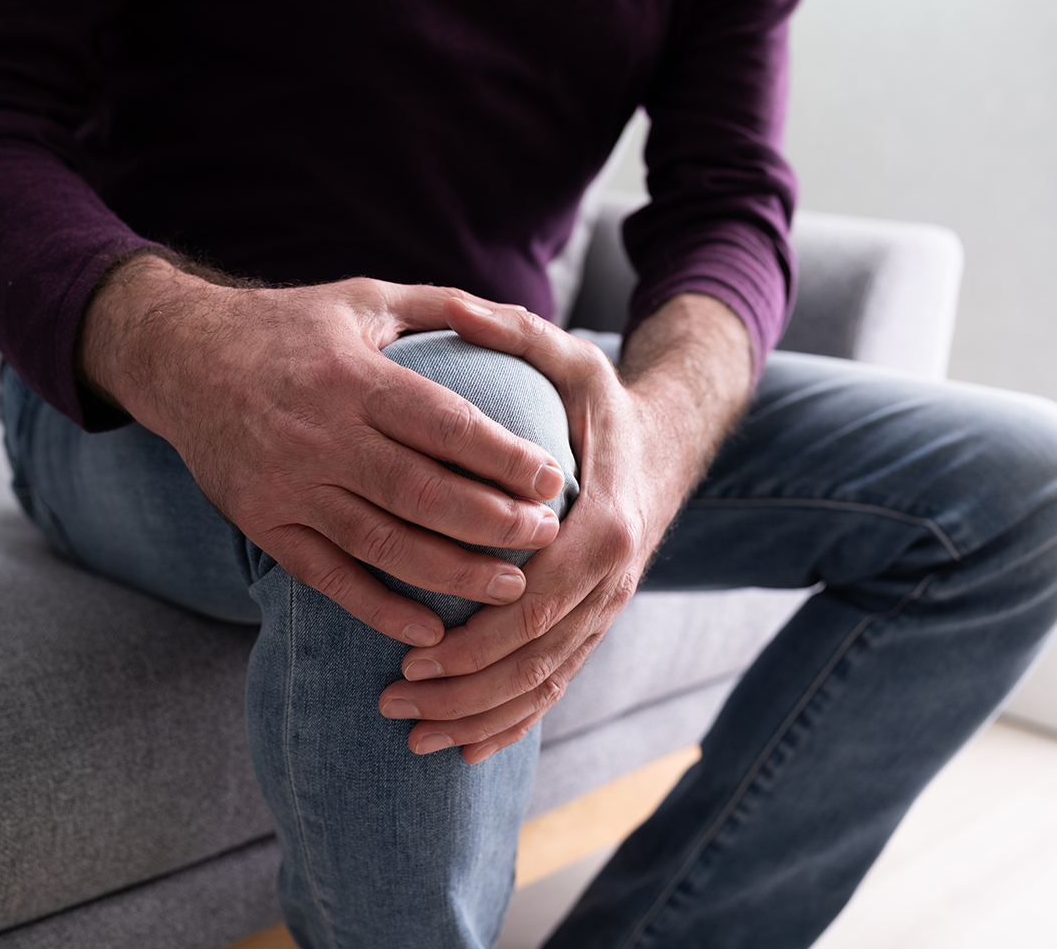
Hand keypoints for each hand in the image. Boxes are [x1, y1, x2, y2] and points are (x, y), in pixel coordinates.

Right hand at [79, 254, 567, 646]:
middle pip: (421, 492)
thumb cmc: (289, 326)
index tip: (551, 478)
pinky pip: (328, 578)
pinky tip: (429, 630)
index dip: (503, 457)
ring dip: (451, 574)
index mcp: (351, 376)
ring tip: (510, 587)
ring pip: (382, 544)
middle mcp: (318, 436)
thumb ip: (440, 306)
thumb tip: (520, 317)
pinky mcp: (263, 525)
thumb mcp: (363, 297)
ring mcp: (287, 487)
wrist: (181, 358)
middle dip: (493, 522)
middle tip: (546, 536)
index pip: (444, 425)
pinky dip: (379, 610)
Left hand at [377, 293, 752, 761]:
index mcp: (604, 525)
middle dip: (463, 692)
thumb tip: (455, 306)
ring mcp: (607, 609)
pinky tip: (462, 749)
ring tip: (410, 737)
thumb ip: (512, 334)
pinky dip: (513, 723)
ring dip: (479, 719)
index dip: (477, 640)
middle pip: (536, 658)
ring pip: (545, 684)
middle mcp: (612, 581)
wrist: (665, 445)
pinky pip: (557, 685)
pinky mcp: (595, 624)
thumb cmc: (601, 402)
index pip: (538, 601)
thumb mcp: (570, 358)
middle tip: (391, 705)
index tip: (413, 658)